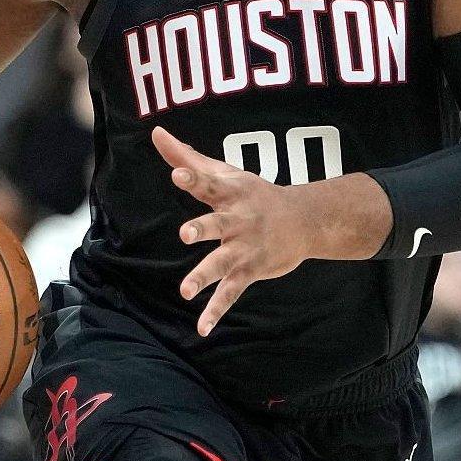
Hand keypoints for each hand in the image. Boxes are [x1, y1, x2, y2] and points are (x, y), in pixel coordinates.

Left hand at [151, 127, 308, 336]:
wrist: (305, 220)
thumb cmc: (254, 193)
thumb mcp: (224, 172)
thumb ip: (186, 156)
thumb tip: (155, 132)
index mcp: (230, 193)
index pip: (208, 183)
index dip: (192, 179)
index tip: (176, 174)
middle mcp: (238, 220)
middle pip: (216, 224)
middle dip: (201, 229)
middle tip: (185, 235)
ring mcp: (244, 247)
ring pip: (222, 263)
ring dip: (204, 277)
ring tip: (185, 291)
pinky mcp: (249, 270)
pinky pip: (231, 293)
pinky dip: (217, 311)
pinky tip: (201, 328)